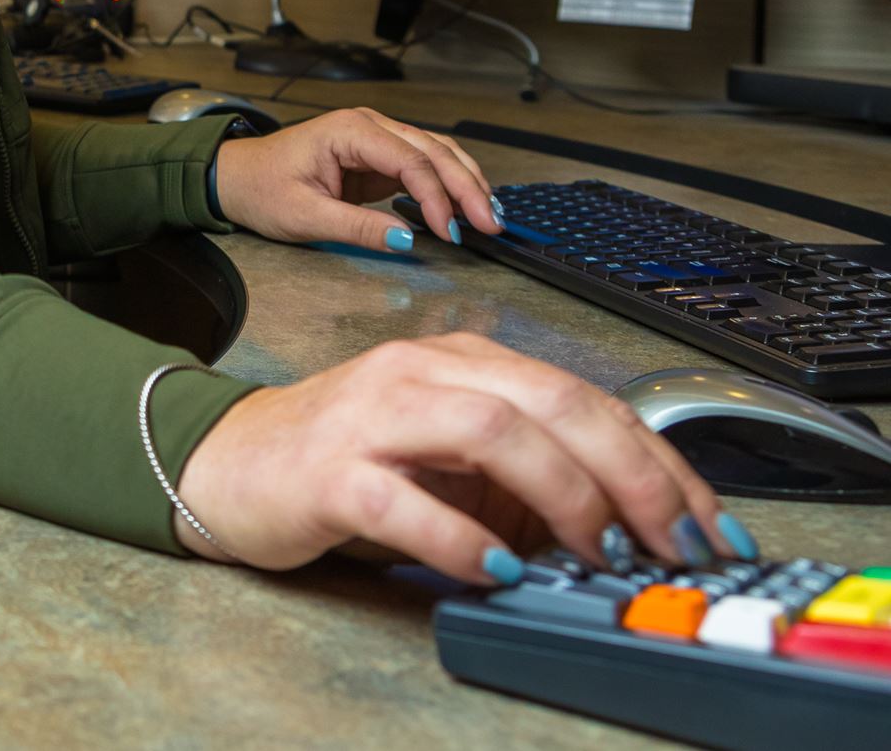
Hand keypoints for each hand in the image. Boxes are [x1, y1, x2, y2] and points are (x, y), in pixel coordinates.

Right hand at [172, 332, 754, 581]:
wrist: (227, 463)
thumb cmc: (344, 461)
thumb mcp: (452, 459)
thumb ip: (529, 476)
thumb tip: (629, 528)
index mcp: (460, 362)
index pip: (585, 396)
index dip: (659, 462)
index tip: (707, 524)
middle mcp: (420, 372)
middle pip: (552, 401)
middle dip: (632, 476)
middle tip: (671, 542)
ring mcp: (371, 416)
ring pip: (489, 429)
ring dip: (562, 495)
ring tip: (594, 550)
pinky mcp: (328, 472)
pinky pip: (404, 500)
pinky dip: (461, 539)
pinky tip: (495, 571)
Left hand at [212, 107, 497, 253]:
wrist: (235, 177)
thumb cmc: (261, 188)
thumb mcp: (304, 216)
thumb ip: (357, 227)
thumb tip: (406, 241)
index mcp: (349, 131)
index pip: (410, 160)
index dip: (437, 196)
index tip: (451, 231)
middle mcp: (368, 126)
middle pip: (433, 151)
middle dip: (466, 187)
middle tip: (490, 224)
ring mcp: (375, 138)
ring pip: (436, 153)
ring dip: (465, 183)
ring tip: (488, 216)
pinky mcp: (377, 157)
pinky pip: (423, 166)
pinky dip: (447, 185)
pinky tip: (465, 206)